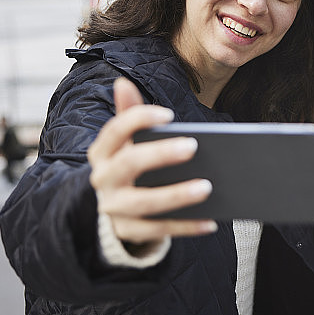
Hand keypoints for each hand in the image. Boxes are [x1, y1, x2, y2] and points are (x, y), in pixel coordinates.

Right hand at [88, 77, 216, 245]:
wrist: (108, 211)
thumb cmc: (126, 165)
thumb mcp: (124, 142)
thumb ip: (128, 113)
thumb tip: (122, 82)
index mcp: (102, 152)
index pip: (114, 131)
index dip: (139, 119)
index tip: (168, 115)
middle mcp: (102, 179)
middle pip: (129, 165)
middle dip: (160, 154)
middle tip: (193, 146)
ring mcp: (113, 208)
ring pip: (144, 203)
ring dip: (177, 195)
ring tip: (207, 187)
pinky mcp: (127, 232)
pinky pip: (158, 230)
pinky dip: (185, 226)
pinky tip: (211, 221)